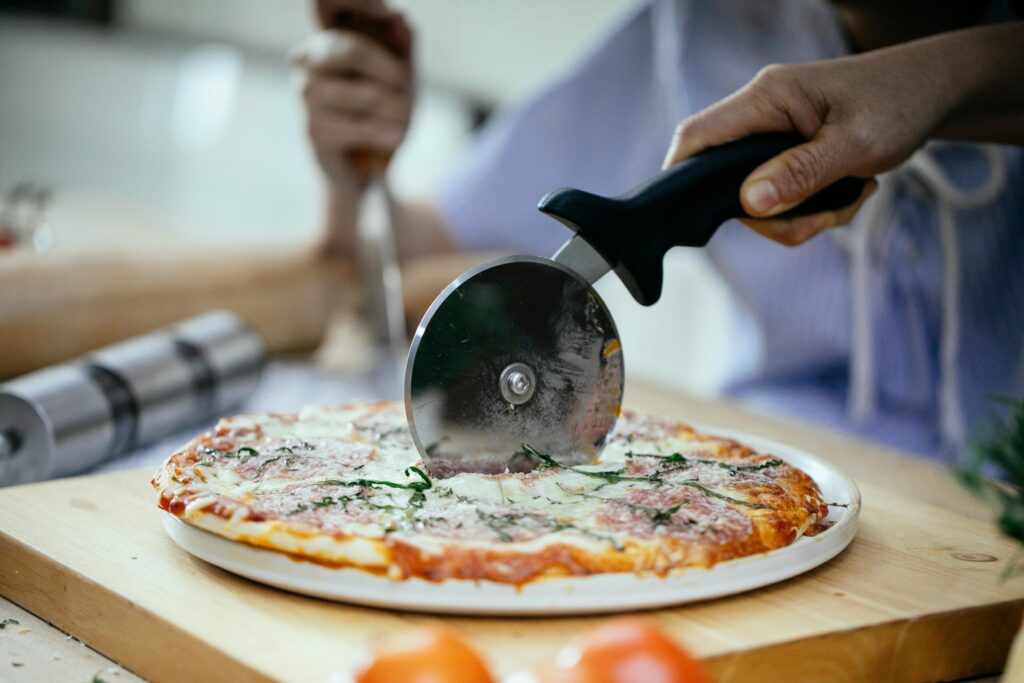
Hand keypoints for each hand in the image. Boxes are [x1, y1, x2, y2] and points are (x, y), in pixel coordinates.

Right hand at [290, 3, 412, 188]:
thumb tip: (401, 17)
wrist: (368, 170)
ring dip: (396, 110)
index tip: (386, 12)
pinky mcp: (313, 130)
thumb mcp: (402, 79)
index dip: (354, 1)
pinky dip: (385, 132)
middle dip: (391, 72)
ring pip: (364, 94)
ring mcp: (305, 96)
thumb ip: (403, 46)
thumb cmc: (384, 116)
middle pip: (350, 49)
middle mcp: (306, 61)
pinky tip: (396, 138)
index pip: (324, 2)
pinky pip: (359, 126)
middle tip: (408, 90)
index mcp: (326, 39)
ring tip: (406, 121)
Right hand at [663, 46, 959, 244]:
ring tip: (851, 198)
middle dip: (772, 216)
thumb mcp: (855, 144)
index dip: (682, 177)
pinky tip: (848, 192)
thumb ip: (800, 174)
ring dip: (801, 215)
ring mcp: (773, 133)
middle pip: (727, 182)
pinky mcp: (788, 152)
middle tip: (822, 217)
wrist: (936, 91)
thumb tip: (749, 204)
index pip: (697, 136)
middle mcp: (761, 114)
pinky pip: (781, 195)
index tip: (693, 218)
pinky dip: (812, 209)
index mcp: (767, 98)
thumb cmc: (899, 103)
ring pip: (758, 197)